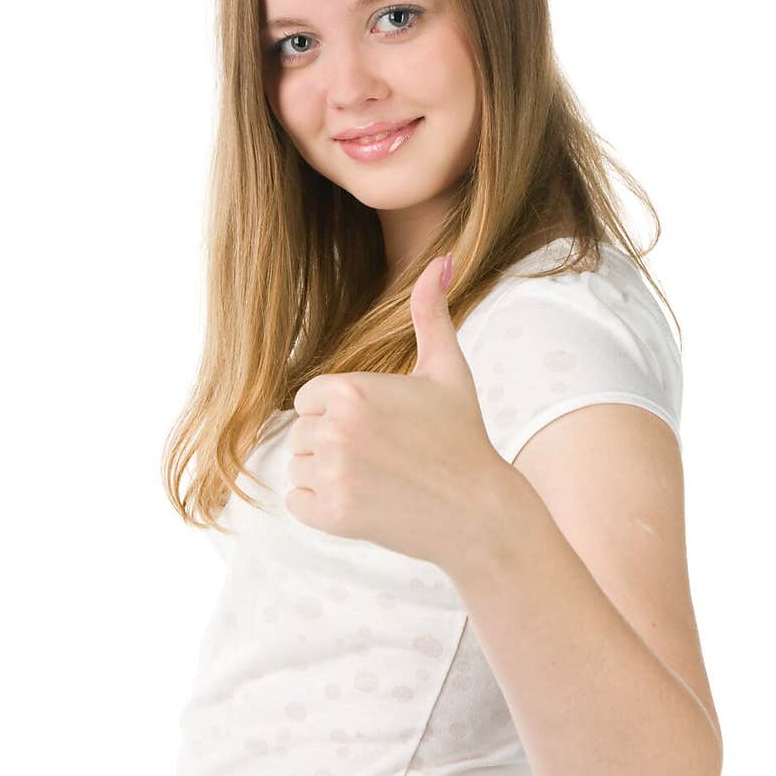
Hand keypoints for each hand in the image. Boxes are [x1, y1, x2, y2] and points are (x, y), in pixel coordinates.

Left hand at [285, 253, 505, 571]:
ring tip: (375, 477)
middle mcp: (336, 430)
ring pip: (297, 467)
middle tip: (383, 456)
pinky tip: (362, 500)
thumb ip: (431, 312)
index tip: (377, 426)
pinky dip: (321, 506)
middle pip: (301, 432)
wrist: (478, 512)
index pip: (309, 398)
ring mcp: (332, 475)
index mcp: (352, 390)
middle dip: (333, 443)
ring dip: (326, 474)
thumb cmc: (462, 437)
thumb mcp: (448, 369)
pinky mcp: (332, 515)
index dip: (340, 411)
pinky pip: (297, 503)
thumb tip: (443, 259)